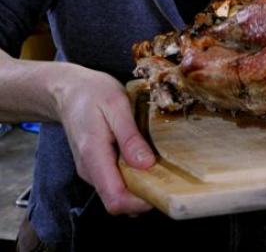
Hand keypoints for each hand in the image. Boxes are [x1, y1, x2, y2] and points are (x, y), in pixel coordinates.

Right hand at [55, 66, 155, 215]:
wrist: (68, 90)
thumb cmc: (92, 93)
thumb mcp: (116, 105)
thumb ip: (129, 136)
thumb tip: (146, 164)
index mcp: (93, 156)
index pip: (115, 199)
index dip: (141, 202)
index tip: (164, 189)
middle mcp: (90, 171)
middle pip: (119, 200)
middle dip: (145, 194)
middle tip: (170, 173)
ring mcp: (92, 170)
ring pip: (119, 191)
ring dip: (141, 184)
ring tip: (160, 163)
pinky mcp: (96, 166)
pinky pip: (117, 180)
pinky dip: (133, 175)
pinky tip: (145, 157)